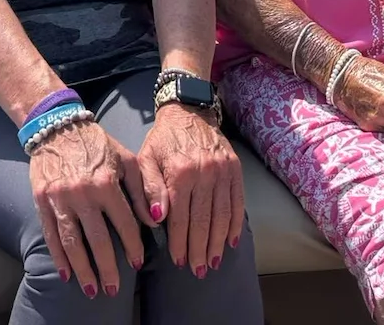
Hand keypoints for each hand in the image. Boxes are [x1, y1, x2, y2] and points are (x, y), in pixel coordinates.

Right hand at [30, 120, 152, 298]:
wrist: (58, 126)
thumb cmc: (97, 143)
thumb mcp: (126, 159)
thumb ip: (143, 189)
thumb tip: (156, 219)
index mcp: (107, 182)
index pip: (124, 223)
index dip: (133, 245)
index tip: (138, 263)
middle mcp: (83, 193)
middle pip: (97, 240)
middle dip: (107, 268)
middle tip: (113, 289)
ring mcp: (60, 199)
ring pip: (72, 243)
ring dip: (83, 270)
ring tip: (92, 289)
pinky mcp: (42, 200)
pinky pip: (51, 235)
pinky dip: (58, 257)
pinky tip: (67, 274)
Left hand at [137, 105, 244, 277]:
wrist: (188, 112)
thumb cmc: (162, 140)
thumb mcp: (145, 159)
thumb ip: (149, 189)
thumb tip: (157, 219)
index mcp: (180, 173)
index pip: (180, 218)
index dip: (179, 242)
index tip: (178, 261)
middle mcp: (204, 173)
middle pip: (203, 222)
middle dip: (200, 249)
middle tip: (197, 270)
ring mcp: (222, 172)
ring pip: (222, 216)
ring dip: (218, 243)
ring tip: (213, 262)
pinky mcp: (235, 169)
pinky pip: (238, 203)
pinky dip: (236, 225)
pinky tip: (230, 241)